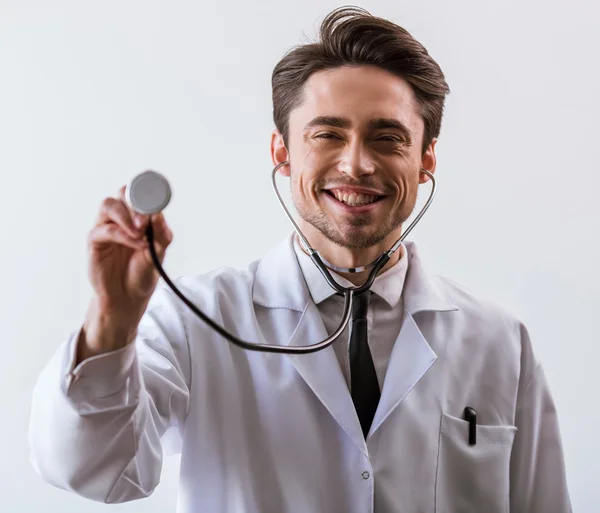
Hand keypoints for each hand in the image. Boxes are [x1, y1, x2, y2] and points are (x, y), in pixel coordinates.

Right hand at [79, 185, 173, 360]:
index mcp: (136, 216)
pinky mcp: (95, 243)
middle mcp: (119, 218)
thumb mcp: (159, 252)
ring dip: (126, 216)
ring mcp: (105, 228)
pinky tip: (136, 243)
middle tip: (147, 219)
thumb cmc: (142, 272)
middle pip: (121, 193)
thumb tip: (158, 213)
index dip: (146, 192)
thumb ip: (161, 233)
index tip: (157, 201)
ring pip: (108, 205)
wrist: (129, 297)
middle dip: (135, 202)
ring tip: (141, 232)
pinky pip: (103, 230)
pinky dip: (122, 234)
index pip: (137, 193)